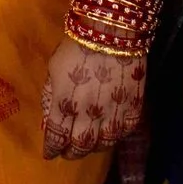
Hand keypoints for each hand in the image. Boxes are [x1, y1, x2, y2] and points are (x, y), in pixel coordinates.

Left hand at [40, 39, 144, 158]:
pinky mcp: (133, 106)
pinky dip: (116, 136)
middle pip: (80, 145)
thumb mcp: (53, 69)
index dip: (52, 149)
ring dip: (94, 147)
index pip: (56, 137)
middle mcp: (88, 114)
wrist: (111, 30)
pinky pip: (125, 131)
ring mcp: (113, 112)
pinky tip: (110, 134)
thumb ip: (51, 96)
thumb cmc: (76, 45)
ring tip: (88, 145)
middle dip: (72, 153)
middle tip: (68, 153)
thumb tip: (49, 120)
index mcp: (64, 104)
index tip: (49, 153)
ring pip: (104, 143)